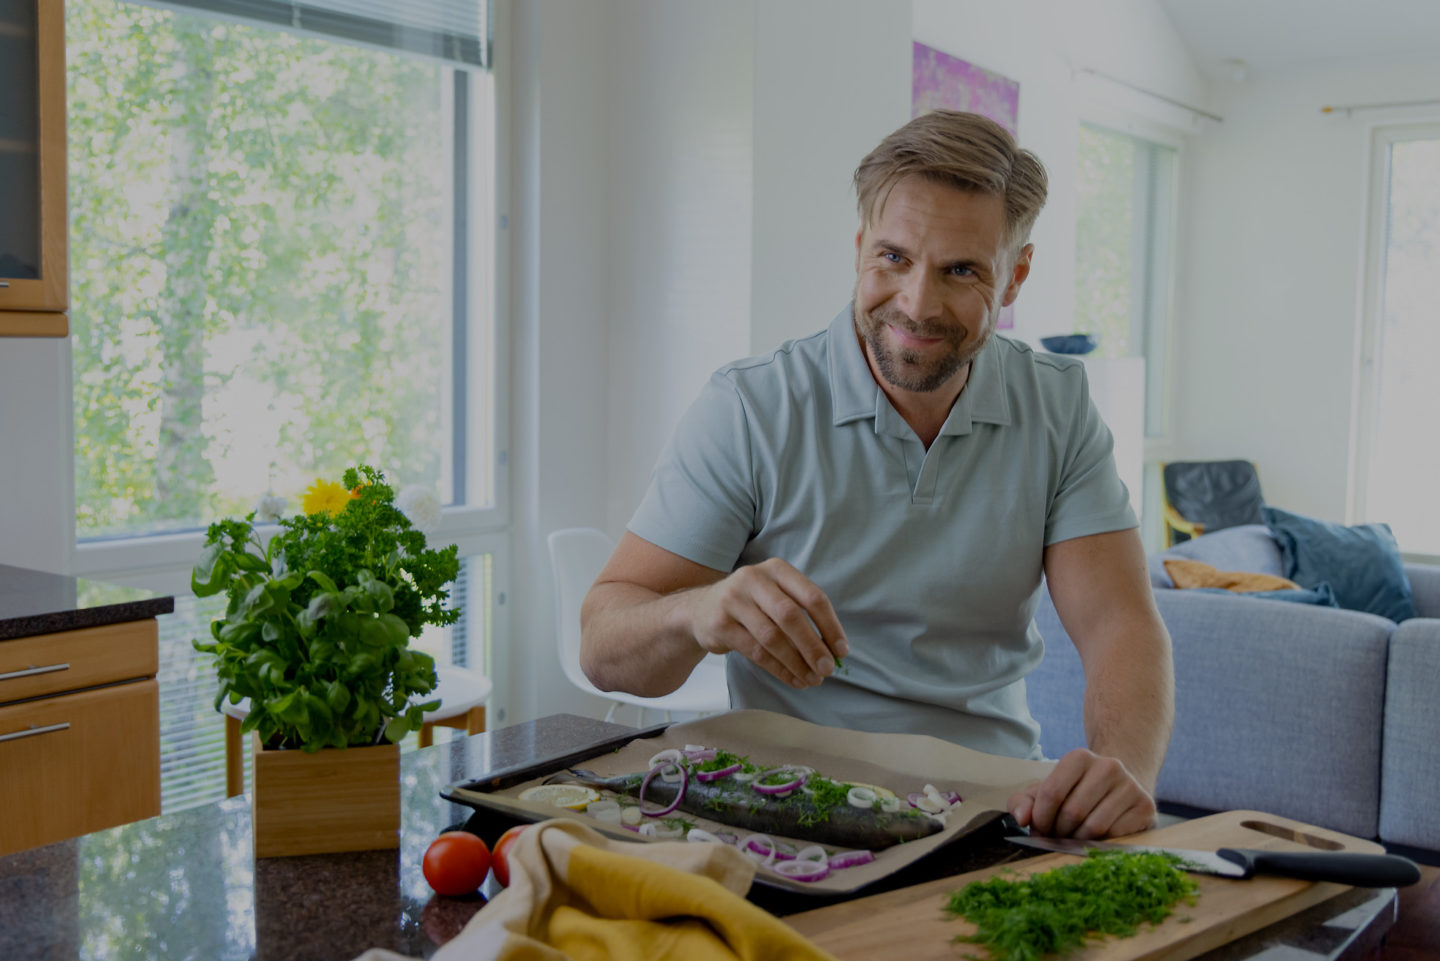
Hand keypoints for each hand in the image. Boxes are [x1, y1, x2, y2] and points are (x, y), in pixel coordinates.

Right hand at [689, 558, 847, 688]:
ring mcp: (733, 600)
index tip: (841, 651)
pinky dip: (778, 669)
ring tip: (811, 679)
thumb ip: (802, 615)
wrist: (701, 610)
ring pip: (772, 637)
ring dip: (796, 662)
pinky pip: (755, 651)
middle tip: (828, 669)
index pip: (812, 597)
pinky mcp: (719, 624)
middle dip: (813, 646)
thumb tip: (834, 650)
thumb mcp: (775, 596)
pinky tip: (792, 678)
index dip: (830, 626)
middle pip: (791, 616)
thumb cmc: (751, 606)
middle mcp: (754, 579)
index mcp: (777, 569)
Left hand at [1007, 748, 1156, 839]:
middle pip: (1073, 812)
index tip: (1040, 828)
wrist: (1119, 788)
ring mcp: (1131, 786)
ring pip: (1094, 827)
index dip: (1041, 818)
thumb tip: (1021, 817)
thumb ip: (1023, 802)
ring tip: (1074, 837)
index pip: (1051, 792)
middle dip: (1059, 832)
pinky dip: (1101, 844)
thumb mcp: (1045, 791)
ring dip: (1078, 841)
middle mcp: (1109, 765)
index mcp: (1079, 757)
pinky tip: (1097, 839)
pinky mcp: (1146, 807)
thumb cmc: (1075, 792)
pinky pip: (1116, 837)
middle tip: (1057, 837)